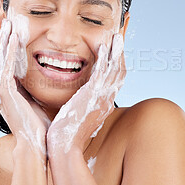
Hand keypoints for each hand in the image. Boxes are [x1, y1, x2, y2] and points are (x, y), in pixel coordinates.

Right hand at [0, 19, 49, 156]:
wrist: (40, 145)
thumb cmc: (42, 125)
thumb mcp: (38, 100)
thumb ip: (37, 87)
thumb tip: (50, 75)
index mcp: (9, 91)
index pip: (7, 63)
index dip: (9, 46)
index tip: (17, 30)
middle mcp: (1, 89)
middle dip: (4, 38)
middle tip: (9, 20)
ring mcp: (0, 91)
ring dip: (4, 40)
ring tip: (10, 23)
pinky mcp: (4, 93)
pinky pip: (5, 66)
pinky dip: (8, 51)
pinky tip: (14, 37)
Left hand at [46, 33, 125, 154]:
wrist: (64, 146)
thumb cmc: (67, 132)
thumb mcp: (79, 115)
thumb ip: (82, 104)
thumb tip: (78, 99)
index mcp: (102, 103)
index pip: (114, 80)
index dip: (116, 64)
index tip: (113, 51)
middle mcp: (106, 99)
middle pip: (119, 72)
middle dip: (120, 55)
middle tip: (119, 38)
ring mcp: (101, 97)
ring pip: (115, 70)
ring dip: (117, 52)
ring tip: (116, 37)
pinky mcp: (93, 96)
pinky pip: (103, 73)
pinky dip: (105, 59)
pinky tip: (103, 46)